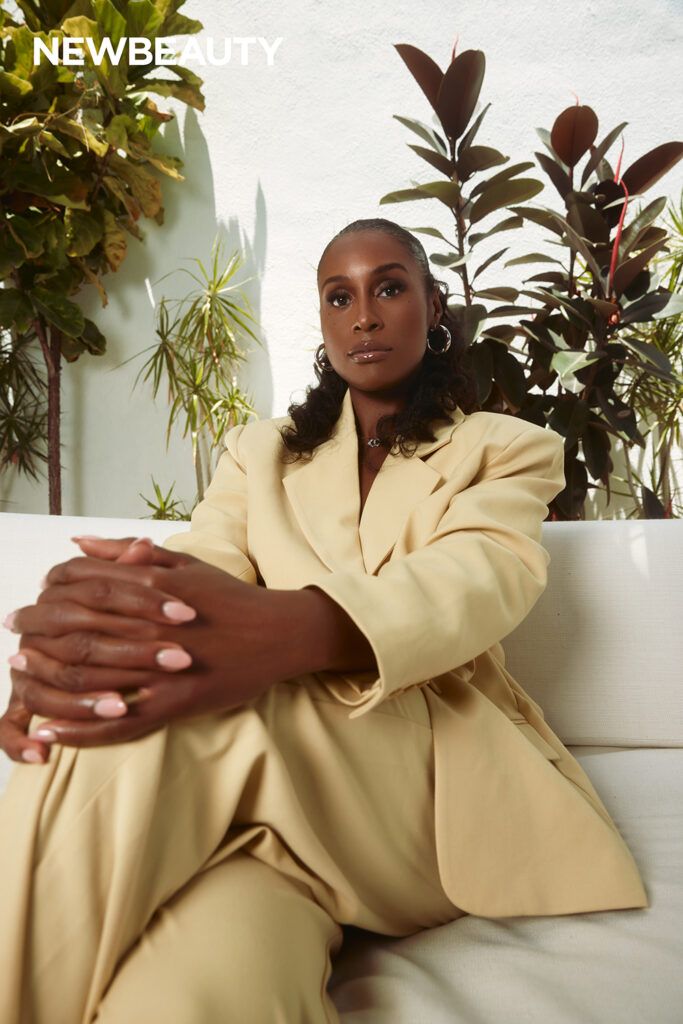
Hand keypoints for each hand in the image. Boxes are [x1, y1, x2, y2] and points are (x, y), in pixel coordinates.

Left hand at [1, 536, 281, 755]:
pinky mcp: (175, 702)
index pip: (82, 583)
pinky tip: (52, 732)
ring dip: (45, 682)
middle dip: (35, 634)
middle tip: (13, 644)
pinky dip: (80, 730)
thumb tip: (77, 544)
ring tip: (19, 682)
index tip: (30, 605)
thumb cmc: (229, 597)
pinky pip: (118, 723)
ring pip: (88, 678)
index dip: (48, 593)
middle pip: (74, 629)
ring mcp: (161, 666)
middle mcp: (150, 623)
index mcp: (152, 584)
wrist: (278, 633)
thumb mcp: (183, 563)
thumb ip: (128, 553)